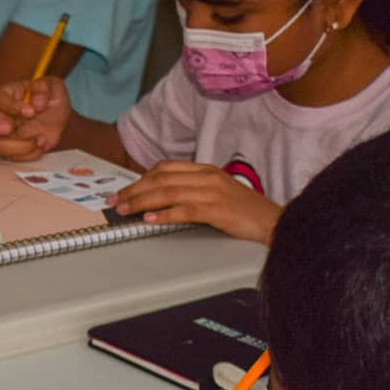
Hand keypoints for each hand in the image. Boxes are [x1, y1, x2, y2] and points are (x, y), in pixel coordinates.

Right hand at [0, 76, 71, 160]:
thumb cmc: (49, 99)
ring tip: (39, 141)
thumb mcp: (53, 87)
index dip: (10, 106)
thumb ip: (45, 89)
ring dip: (18, 146)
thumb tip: (37, 102)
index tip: (31, 112)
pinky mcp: (8, 149)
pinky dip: (27, 155)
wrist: (56, 118)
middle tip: (9, 129)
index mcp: (5, 94)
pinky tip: (40, 146)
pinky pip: (10, 157)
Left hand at [112, 161, 282, 243]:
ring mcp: (212, 192)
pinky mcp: (218, 210)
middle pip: (161, 178)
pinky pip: (185, 210)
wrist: (273, 221)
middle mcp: (206, 177)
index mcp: (204, 170)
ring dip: (142, 202)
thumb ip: (191, 190)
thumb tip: (160, 199)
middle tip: (116, 202)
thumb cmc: (244, 211)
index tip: (124, 190)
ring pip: (168, 192)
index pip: (165, 168)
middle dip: (134, 190)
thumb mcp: (216, 192)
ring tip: (126, 210)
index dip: (140, 178)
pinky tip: (150, 220)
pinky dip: (164, 214)